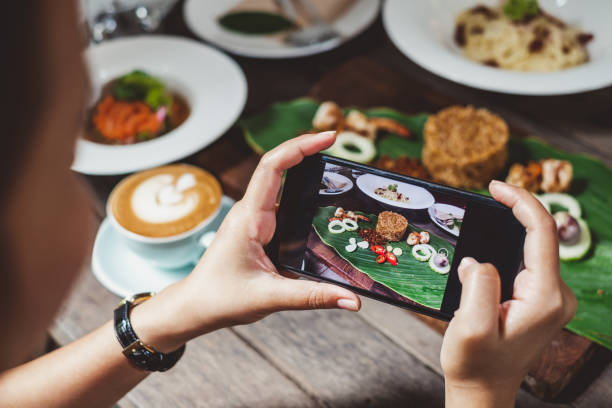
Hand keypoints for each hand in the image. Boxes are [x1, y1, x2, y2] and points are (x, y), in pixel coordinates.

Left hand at [132, 131, 360, 351]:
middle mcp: (251, 212)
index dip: (300, 146)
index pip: (273, 167)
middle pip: (279, 167)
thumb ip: (313, 296)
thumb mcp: (269, 298)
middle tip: (338, 145)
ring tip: (337, 169)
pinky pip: (282, 205)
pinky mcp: (259, 230)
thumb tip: (353, 300)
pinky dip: (302, 197)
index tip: (329, 137)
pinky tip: (322, 204)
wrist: (195, 307)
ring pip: (281, 185)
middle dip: (307, 150)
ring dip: (305, 171)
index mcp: (250, 218)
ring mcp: (254, 219)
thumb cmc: (221, 299)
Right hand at [441, 181, 576, 407]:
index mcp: (543, 297)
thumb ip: (478, 287)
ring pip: (533, 246)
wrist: (484, 389)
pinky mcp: (539, 298)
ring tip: (488, 209)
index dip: (521, 202)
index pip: (542, 233)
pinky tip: (491, 238)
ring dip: (511, 225)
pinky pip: (526, 259)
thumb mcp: (471, 328)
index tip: (494, 186)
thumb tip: (478, 260)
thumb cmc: (476, 363)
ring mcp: (550, 297)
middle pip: (541, 235)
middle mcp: (555, 294)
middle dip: (515, 209)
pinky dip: (509, 242)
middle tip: (487, 193)